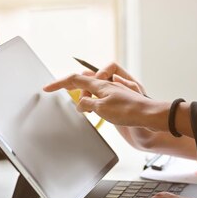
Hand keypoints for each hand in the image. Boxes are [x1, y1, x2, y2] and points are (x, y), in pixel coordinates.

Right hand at [44, 73, 166, 128]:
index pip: (75, 80)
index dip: (59, 83)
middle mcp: (107, 85)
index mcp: (101, 85)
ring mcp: (114, 92)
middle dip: (72, 88)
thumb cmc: (129, 112)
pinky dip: (94, 101)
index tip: (46, 88)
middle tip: (65, 98)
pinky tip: (96, 110)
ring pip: (94, 89)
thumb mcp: (102, 108)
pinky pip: (102, 97)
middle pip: (84, 81)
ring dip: (85, 97)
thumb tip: (79, 104)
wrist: (150, 118)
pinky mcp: (119, 101)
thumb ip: (87, 104)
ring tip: (84, 109)